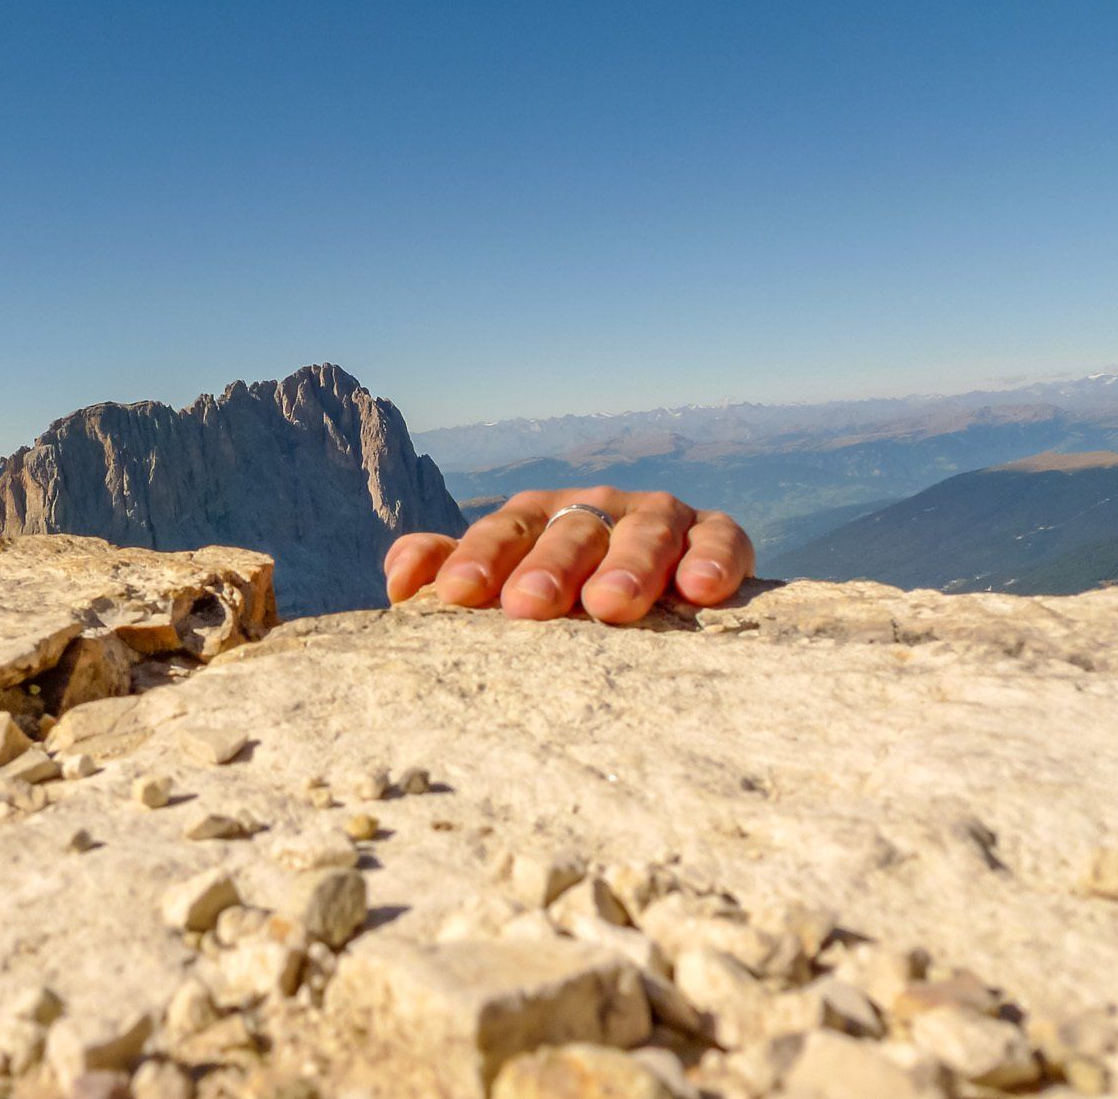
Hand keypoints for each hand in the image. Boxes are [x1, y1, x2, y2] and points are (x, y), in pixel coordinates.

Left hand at [383, 487, 753, 622]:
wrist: (659, 580)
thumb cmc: (560, 586)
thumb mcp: (502, 574)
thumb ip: (446, 569)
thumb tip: (398, 584)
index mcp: (537, 518)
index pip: (503, 532)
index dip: (478, 558)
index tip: (457, 594)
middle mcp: (594, 509)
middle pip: (571, 533)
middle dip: (548, 569)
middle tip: (529, 608)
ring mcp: (655, 517)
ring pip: (643, 532)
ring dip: (628, 566)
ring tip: (611, 605)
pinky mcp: (713, 534)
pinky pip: (719, 538)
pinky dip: (712, 558)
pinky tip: (701, 589)